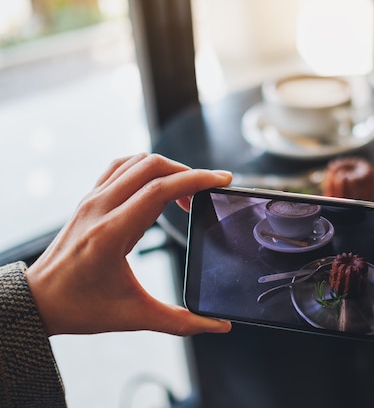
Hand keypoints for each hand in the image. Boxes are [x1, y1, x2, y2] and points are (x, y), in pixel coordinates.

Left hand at [25, 153, 232, 336]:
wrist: (38, 302)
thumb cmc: (80, 308)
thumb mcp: (135, 316)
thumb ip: (181, 321)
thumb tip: (218, 326)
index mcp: (111, 233)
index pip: (159, 189)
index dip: (196, 180)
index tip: (221, 180)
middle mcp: (100, 208)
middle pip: (151, 167)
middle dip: (187, 172)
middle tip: (205, 192)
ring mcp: (92, 200)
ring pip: (135, 162)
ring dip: (166, 169)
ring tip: (184, 192)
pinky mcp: (89, 200)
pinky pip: (120, 168)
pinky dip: (145, 169)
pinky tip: (157, 187)